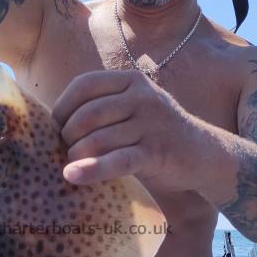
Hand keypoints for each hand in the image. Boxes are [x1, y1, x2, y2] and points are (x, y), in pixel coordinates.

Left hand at [51, 69, 204, 191]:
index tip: (55, 128)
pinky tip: (72, 176)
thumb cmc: (156, 134)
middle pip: (87, 114)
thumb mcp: (133, 110)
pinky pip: (116, 160)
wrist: (203, 155)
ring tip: (70, 166)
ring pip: (97, 139)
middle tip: (65, 151)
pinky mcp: (156, 152)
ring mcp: (151, 124)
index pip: (84, 86)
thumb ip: (103, 108)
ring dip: (76, 156)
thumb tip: (53, 123)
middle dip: (67, 136)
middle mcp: (142, 97)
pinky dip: (91, 170)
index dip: (62, 107)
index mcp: (132, 80)